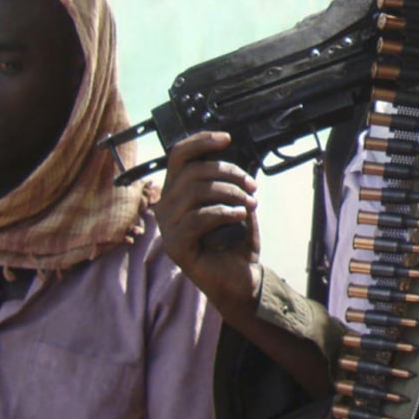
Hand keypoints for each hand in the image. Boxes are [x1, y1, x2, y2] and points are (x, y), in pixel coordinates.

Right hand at [155, 131, 263, 315]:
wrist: (240, 278)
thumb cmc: (235, 241)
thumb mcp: (234, 203)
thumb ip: (228, 181)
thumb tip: (234, 157)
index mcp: (177, 192)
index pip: (178, 156)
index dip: (200, 142)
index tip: (226, 139)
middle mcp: (166, 206)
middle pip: (192, 172)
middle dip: (228, 173)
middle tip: (251, 186)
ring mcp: (168, 227)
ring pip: (195, 191)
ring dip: (229, 192)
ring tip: (249, 203)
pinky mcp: (176, 245)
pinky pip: (198, 218)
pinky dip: (224, 212)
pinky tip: (240, 216)